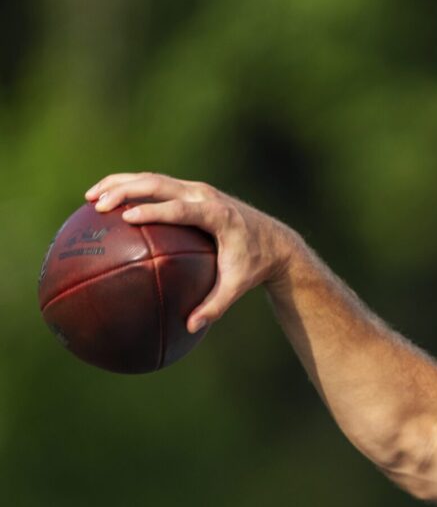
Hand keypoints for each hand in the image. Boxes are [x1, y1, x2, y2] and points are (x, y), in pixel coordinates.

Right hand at [86, 173, 303, 332]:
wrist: (276, 241)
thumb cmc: (254, 265)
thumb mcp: (237, 286)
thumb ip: (215, 305)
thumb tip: (190, 326)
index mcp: (218, 216)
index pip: (180, 210)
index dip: (153, 211)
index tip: (126, 217)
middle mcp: (206, 196)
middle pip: (160, 185)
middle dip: (125, 190)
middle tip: (97, 204)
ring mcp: (199, 190)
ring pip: (154, 179)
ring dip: (121, 183)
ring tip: (90, 198)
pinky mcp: (192, 191)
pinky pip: (158, 185)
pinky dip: (131, 187)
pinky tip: (107, 200)